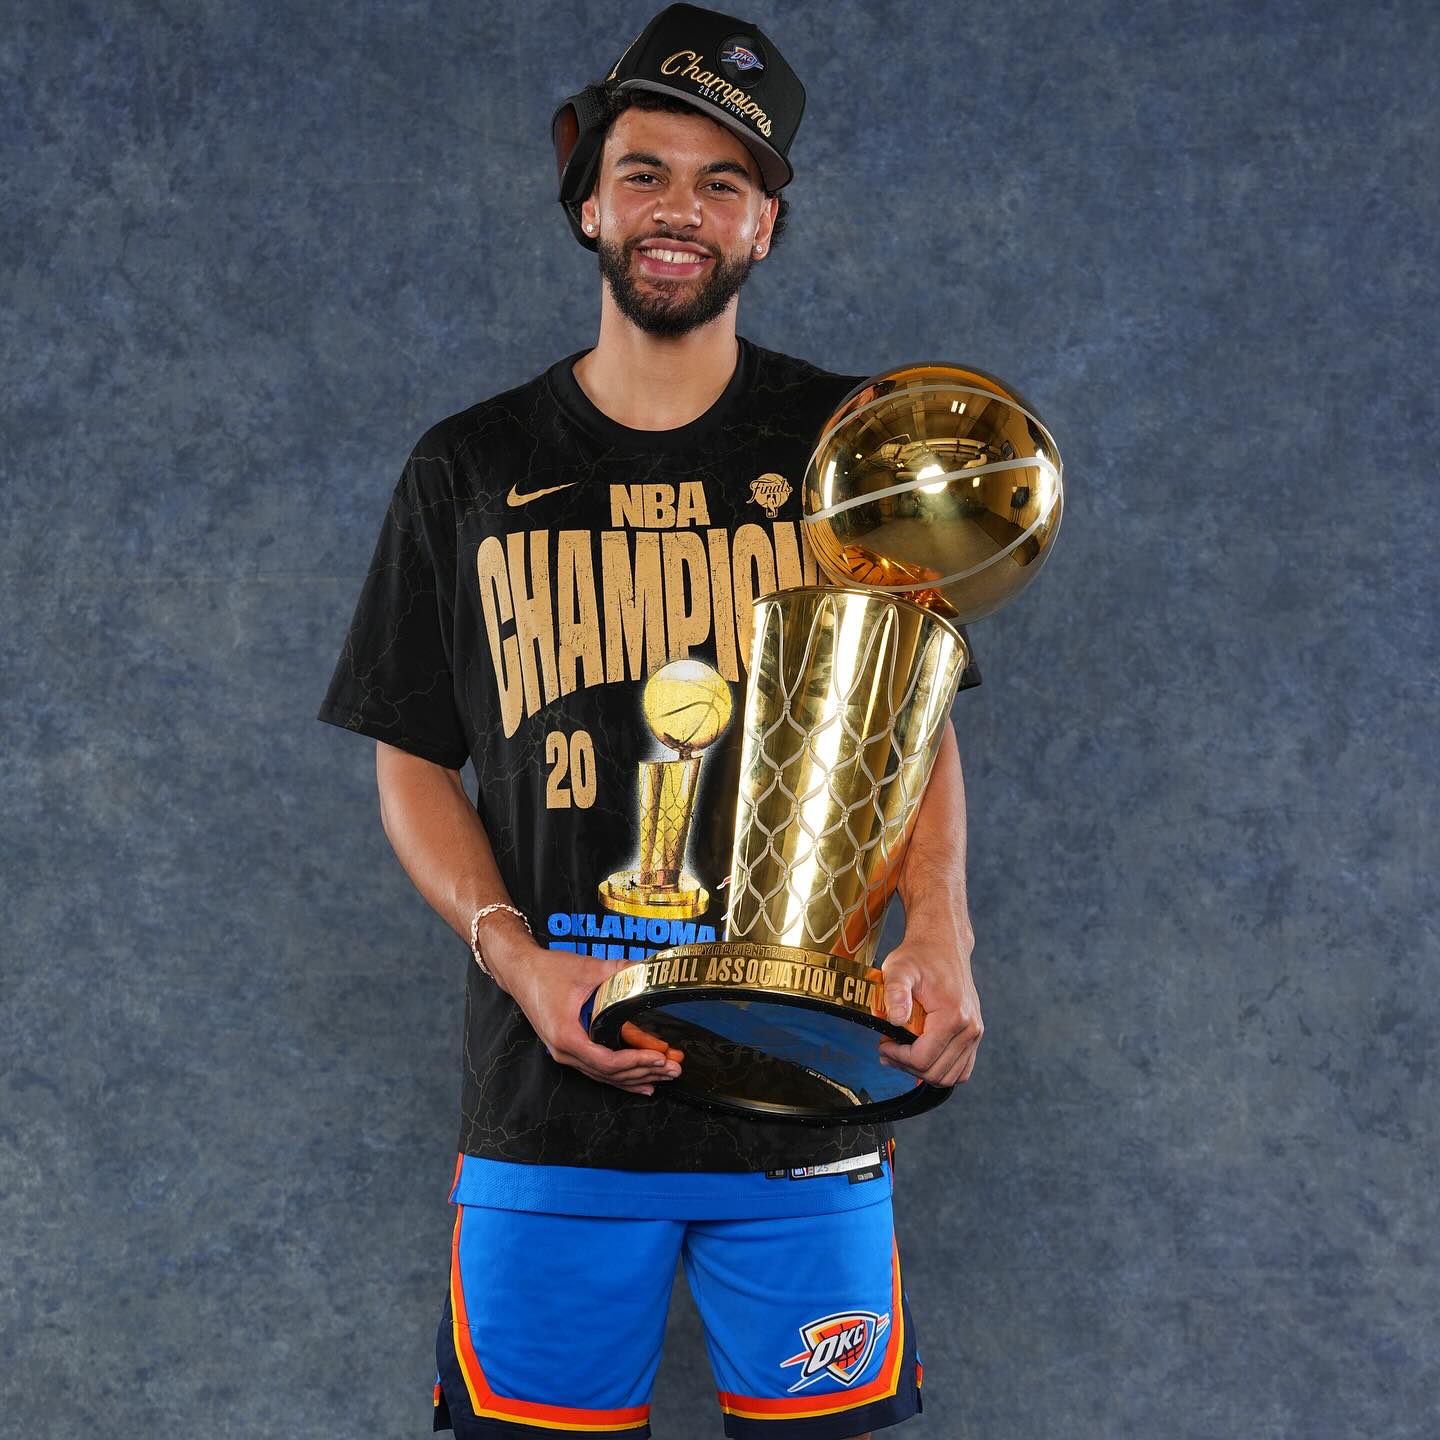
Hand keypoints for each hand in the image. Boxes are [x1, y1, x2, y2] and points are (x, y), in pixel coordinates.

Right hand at [485, 928, 682, 1095]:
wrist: (521, 972)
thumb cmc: (548, 972)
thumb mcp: (587, 969)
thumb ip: (620, 971)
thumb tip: (649, 969)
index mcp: (567, 1036)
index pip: (607, 1061)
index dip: (636, 1062)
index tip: (660, 1058)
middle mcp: (565, 1052)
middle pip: (610, 1073)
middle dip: (645, 1072)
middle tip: (674, 1069)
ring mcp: (565, 1054)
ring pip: (605, 1076)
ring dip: (636, 1077)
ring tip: (664, 1077)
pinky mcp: (569, 1050)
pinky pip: (598, 1070)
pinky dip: (621, 1076)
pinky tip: (641, 1082)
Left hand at [876, 925, 982, 1087]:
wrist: (943, 945)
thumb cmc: (919, 956)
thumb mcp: (899, 968)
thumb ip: (895, 992)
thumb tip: (895, 1020)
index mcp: (953, 1016)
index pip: (923, 1058)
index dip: (898, 1057)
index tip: (882, 1044)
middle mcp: (970, 1028)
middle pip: (936, 1072)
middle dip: (906, 1065)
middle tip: (887, 1048)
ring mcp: (975, 1033)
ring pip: (949, 1076)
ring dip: (922, 1071)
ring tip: (902, 1051)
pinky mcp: (974, 1035)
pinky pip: (961, 1069)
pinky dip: (940, 1069)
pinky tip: (920, 1053)